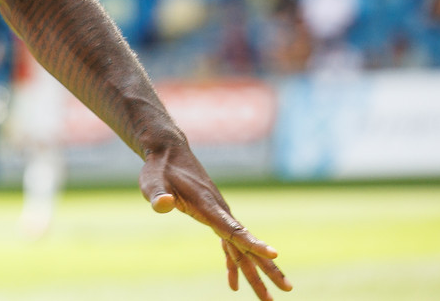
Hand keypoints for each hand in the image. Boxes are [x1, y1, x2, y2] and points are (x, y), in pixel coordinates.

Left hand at [140, 143, 290, 299]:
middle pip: (247, 245)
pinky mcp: (213, 217)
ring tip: (269, 299)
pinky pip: (229, 245)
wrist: (169, 152)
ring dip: (257, 273)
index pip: (233, 229)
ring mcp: (219, 215)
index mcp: (208, 206)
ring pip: (242, 249)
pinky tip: (234, 285)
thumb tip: (163, 204)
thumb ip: (158, 195)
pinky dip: (233, 265)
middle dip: (268, 268)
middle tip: (287, 289)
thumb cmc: (159, 169)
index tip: (274, 255)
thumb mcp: (152, 182)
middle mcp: (219, 212)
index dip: (253, 243)